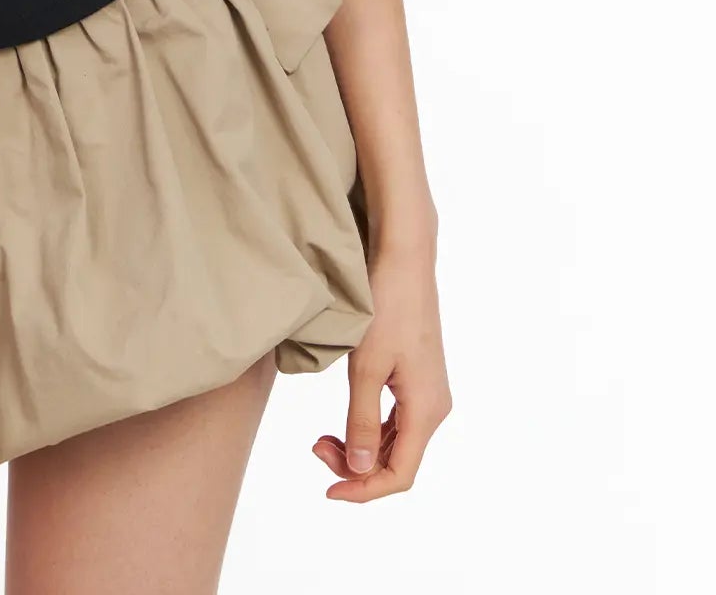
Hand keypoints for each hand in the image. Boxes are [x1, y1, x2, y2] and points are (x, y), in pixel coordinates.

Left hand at [311, 243, 451, 500]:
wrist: (404, 260)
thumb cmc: (386, 307)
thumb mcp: (366, 367)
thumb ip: (361, 421)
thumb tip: (359, 468)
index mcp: (426, 411)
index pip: (399, 474)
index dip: (364, 490)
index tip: (328, 491)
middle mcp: (434, 408)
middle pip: (396, 460)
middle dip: (356, 465)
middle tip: (315, 447)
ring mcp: (428, 392)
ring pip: (395, 441)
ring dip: (360, 447)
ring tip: (321, 437)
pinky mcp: (418, 378)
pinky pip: (395, 420)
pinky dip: (369, 427)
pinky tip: (344, 420)